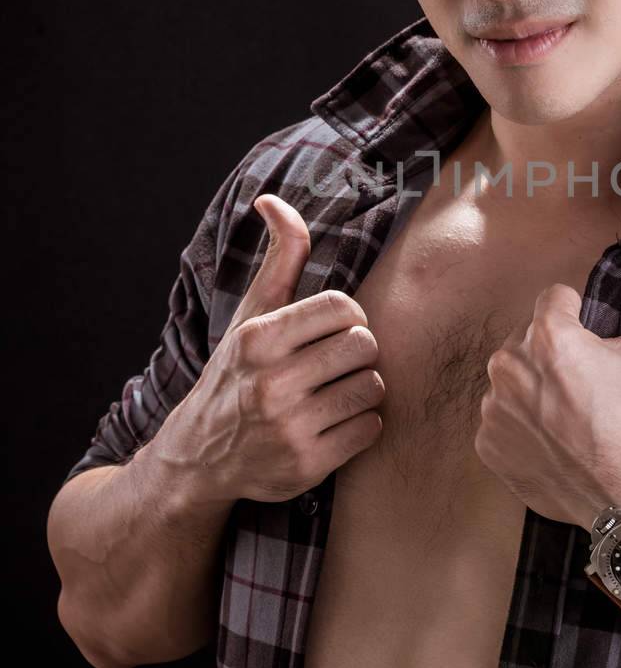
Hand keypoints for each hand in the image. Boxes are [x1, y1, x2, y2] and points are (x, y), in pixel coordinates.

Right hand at [159, 194, 385, 503]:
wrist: (200, 457)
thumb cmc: (238, 372)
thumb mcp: (251, 314)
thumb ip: (279, 258)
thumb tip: (272, 201)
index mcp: (259, 339)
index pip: (344, 307)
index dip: (348, 317)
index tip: (331, 331)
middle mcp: (270, 384)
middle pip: (364, 347)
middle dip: (356, 353)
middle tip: (334, 364)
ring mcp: (288, 428)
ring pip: (373, 387)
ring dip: (362, 389)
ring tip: (334, 392)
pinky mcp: (306, 466)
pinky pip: (370, 429)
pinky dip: (361, 425)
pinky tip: (334, 423)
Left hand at [474, 268, 620, 529]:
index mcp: (547, 336)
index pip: (554, 300)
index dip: (578, 318)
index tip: (594, 348)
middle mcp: (509, 366)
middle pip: (529, 339)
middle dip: (553, 354)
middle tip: (587, 386)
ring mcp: (493, 408)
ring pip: (513, 378)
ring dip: (533, 389)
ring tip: (570, 416)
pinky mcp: (485, 443)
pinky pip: (501, 419)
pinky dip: (521, 427)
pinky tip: (552, 441)